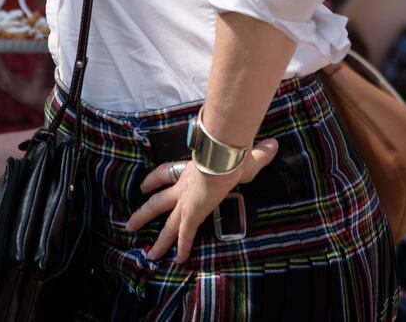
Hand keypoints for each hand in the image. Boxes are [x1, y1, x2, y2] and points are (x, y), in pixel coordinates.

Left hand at [126, 139, 279, 265]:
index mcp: (192, 171)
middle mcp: (184, 187)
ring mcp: (186, 202)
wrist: (223, 158)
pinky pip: (184, 235)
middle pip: (158, 202)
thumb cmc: (233, 155)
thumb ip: (259, 154)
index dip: (154, 180)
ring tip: (146, 254)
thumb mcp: (248, 156)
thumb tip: (274, 144)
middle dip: (145, 213)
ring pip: (166, 223)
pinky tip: (177, 261)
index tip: (145, 186)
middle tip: (131, 224)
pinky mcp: (192, 215)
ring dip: (157, 239)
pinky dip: (181, 248)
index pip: (166, 174)